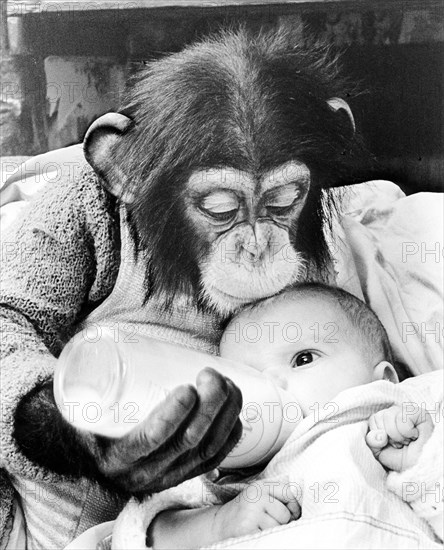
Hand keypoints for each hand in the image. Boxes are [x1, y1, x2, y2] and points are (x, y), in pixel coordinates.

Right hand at [83, 368, 242, 493]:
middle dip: (209, 405)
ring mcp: (167, 477)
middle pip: (187, 441)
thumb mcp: (81, 407)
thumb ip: (84, 376)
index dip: (173, 414)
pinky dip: (230, 434)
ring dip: (224, 413)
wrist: (93, 464)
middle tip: (210, 375)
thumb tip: (79, 336)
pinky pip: (215, 460)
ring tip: (226, 383)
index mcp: (116, 457)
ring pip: (206, 450)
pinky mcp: (184, 475)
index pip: (150, 439)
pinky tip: (233, 411)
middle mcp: (144, 473)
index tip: (186, 387)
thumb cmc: (88, 427)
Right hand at [213, 482, 300, 539]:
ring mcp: (250, 513)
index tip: (293, 514)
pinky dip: (264, 539)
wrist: (219, 525)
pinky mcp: (246, 529)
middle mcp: (255, 496)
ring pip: (277, 528)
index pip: (288, 493)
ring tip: (258, 528)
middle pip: (284, 515)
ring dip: (271, 532)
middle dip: (279, 522)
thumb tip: (300, 511)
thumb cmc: (245, 512)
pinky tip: (254, 534)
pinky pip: (267, 537)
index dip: (294, 506)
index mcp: (259, 486)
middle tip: (265, 522)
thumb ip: (277, 497)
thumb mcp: (259, 497)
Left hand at [366, 404, 433, 471]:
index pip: (373, 419)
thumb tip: (375, 431)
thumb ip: (371, 440)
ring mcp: (409, 411)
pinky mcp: (420, 413)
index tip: (390, 444)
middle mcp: (397, 413)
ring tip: (407, 441)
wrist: (421, 469)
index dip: (379, 435)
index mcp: (387, 420)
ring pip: (388, 415)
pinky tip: (414, 437)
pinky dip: (406, 431)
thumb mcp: (380, 452)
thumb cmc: (403, 460)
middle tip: (401, 444)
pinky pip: (402, 417)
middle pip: (379, 416)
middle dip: (388, 436)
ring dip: (397, 435)